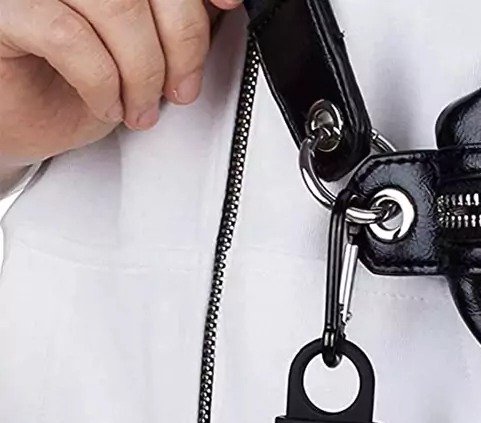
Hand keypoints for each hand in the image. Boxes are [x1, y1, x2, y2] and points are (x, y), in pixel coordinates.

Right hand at [0, 0, 239, 177]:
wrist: (20, 122)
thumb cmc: (73, 82)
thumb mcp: (143, 46)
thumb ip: (172, 16)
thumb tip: (220, 1)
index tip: (227, 4)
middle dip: (182, 41)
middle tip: (180, 88)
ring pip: (115, 6)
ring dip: (142, 71)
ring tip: (140, 107)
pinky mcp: (2, 10)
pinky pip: (69, 36)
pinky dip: (101, 81)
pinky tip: (105, 102)